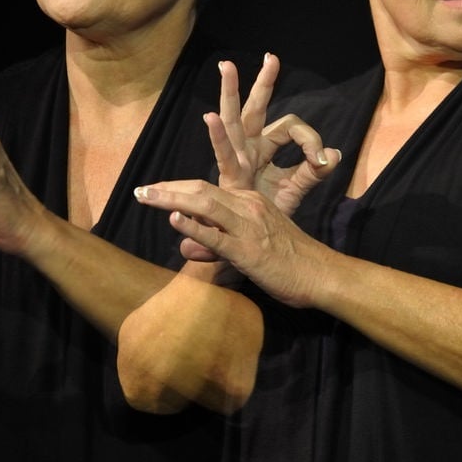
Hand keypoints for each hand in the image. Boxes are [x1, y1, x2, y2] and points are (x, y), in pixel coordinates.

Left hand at [134, 181, 325, 308]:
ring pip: (205, 204)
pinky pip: (217, 236)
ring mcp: (248, 226)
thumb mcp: (249, 245)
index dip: (177, 187)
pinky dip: (194, 226)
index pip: (207, 187)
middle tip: (140, 190)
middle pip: (201, 189)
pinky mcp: (249, 250)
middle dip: (167, 188)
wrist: (320, 274)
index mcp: (250, 201)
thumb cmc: (287, 262)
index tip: (154, 189)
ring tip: (145, 196)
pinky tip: (174, 220)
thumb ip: (217, 243)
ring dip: (171, 199)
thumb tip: (185, 246)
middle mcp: (248, 206)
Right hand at [211, 54, 339, 212]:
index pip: (291, 127)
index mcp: (266, 147)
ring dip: (230, 92)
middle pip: (256, 108)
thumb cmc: (270, 211)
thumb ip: (314, 171)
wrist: (257, 239)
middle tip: (271, 57)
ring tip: (227, 66)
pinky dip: (216, 136)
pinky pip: (223, 153)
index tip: (322, 159)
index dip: (309, 138)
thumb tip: (335, 154)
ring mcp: (238, 158)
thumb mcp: (296, 188)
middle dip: (262, 83)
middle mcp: (250, 146)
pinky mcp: (229, 176)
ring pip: (234, 119)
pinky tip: (210, 117)